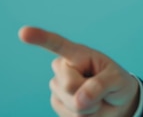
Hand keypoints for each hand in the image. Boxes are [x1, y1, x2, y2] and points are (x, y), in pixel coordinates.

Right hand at [18, 26, 139, 116]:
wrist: (117, 102)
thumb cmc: (117, 84)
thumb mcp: (118, 80)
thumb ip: (101, 85)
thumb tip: (80, 100)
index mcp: (79, 54)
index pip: (58, 45)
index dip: (41, 38)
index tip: (23, 32)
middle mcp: (63, 68)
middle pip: (68, 84)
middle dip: (89, 93)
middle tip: (102, 91)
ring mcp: (57, 87)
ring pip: (71, 104)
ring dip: (90, 107)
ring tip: (98, 98)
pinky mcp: (57, 103)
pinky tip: (90, 108)